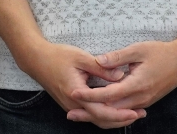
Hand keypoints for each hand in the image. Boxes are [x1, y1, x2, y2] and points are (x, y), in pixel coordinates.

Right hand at [18, 41, 140, 128]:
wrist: (36, 59)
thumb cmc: (57, 55)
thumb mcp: (80, 57)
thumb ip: (101, 68)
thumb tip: (121, 76)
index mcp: (76, 93)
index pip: (102, 111)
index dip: (120, 113)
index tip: (136, 111)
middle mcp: (74, 105)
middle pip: (101, 120)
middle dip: (122, 119)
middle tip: (140, 114)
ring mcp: (71, 106)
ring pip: (96, 120)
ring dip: (115, 119)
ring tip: (133, 114)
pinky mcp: (72, 104)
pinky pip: (91, 115)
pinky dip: (105, 115)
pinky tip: (116, 109)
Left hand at [67, 40, 176, 123]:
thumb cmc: (161, 52)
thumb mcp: (138, 49)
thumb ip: (118, 57)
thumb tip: (98, 61)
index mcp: (137, 84)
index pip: (109, 94)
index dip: (90, 96)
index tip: (74, 93)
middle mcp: (140, 98)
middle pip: (111, 110)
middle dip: (91, 112)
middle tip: (71, 113)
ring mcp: (143, 102)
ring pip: (118, 113)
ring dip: (100, 115)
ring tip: (81, 115)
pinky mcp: (145, 102)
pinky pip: (125, 111)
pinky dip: (111, 113)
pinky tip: (99, 111)